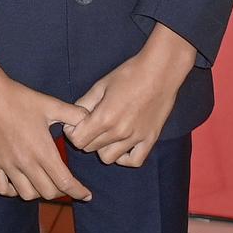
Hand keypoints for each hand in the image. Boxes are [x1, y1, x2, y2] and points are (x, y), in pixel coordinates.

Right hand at [0, 28, 91, 201]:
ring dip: (38, 193)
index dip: (78, 192)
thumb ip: (73, 114)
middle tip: (64, 184)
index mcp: (43, 150)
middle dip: (61, 191)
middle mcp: (26, 162)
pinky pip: (2, 189)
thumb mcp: (50, 104)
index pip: (65, 182)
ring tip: (42, 183)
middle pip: (48, 193)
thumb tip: (89, 119)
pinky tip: (18, 183)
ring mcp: (7, 165)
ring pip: (26, 194)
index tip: (86, 195)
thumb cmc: (19, 98)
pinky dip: (12, 191)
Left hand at [68, 23, 194, 166]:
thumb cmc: (129, 74)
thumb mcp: (100, 85)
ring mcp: (136, 138)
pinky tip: (121, 145)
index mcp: (104, 117)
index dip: (72, 132)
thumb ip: (85, 103)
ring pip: (109, 157)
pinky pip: (134, 161)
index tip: (75, 124)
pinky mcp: (150, 139)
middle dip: (85, 137)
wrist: (159, 72)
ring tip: (106, 133)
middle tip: (90, 124)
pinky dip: (124, 157)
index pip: (78, 140)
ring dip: (102, 147)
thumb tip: (73, 117)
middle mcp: (119, 132)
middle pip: (91, 149)